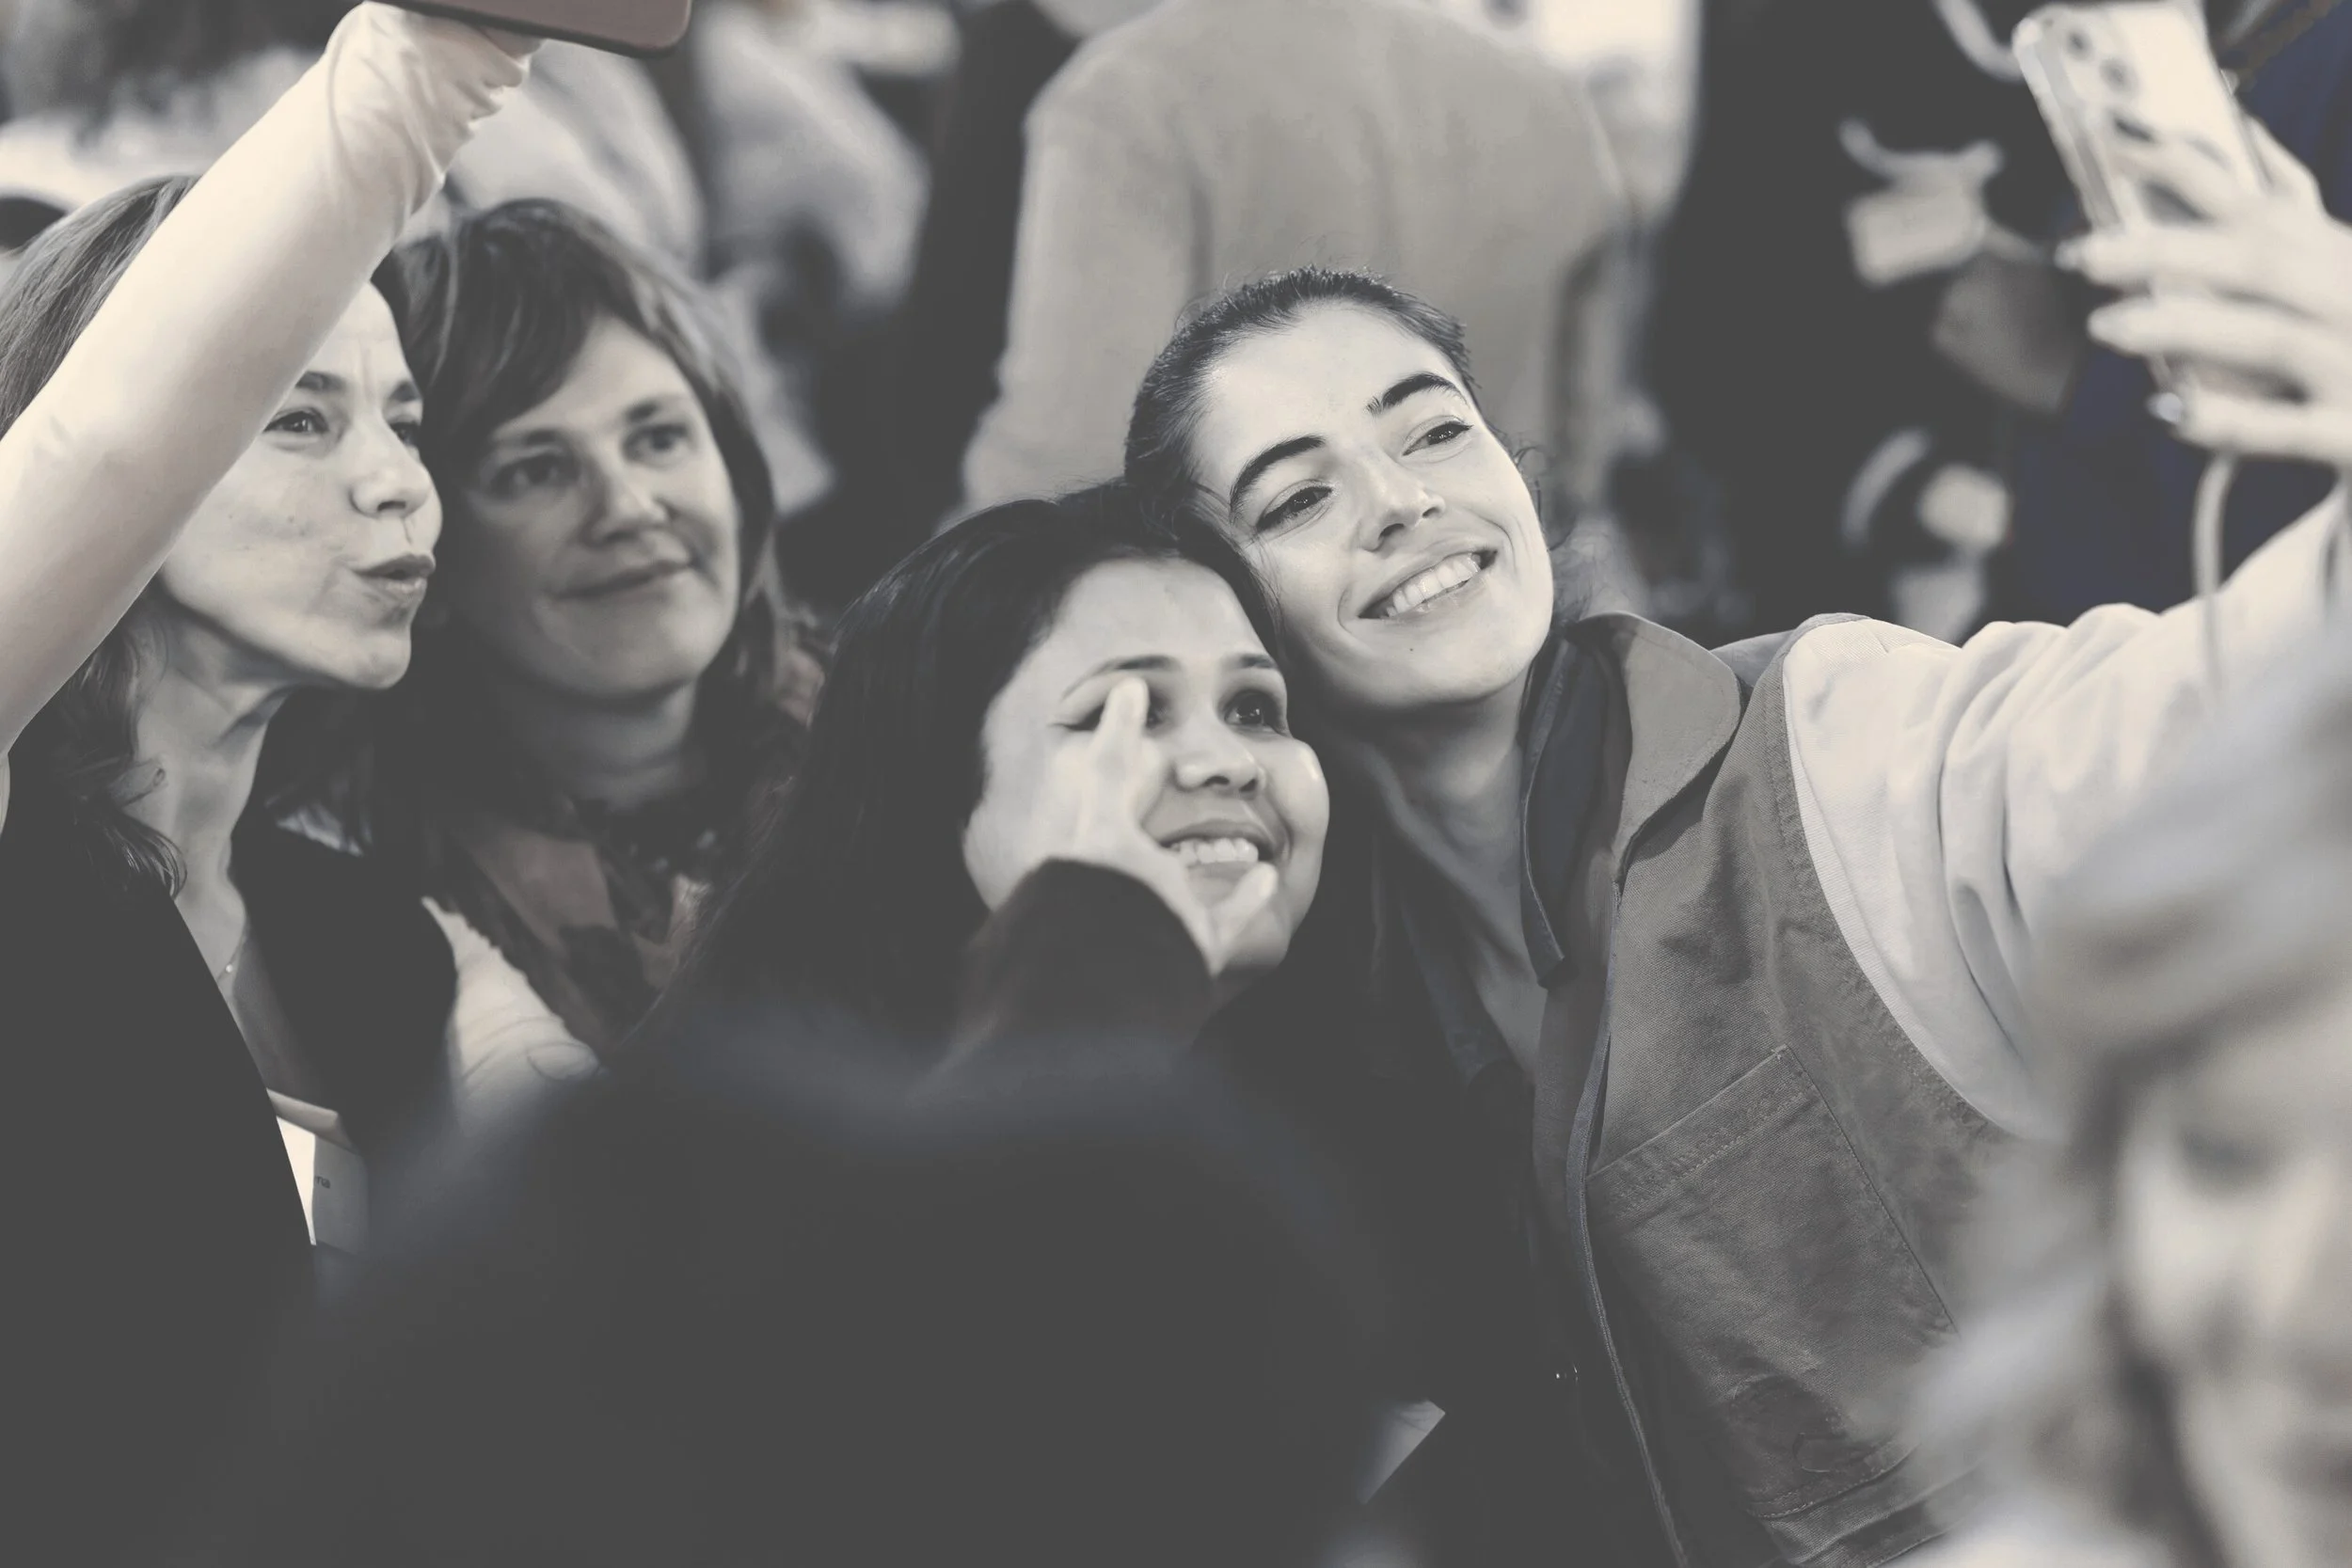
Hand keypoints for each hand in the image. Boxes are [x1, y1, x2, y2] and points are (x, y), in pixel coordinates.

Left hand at [1040, 678, 1279, 977]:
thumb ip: (1116, 741)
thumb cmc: (1105, 869)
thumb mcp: (1106, 790)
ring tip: (1246, 849)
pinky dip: (1248, 899)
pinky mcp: (1200, 942)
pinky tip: (1267, 877)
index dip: (1141, 804)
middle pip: (1160, 863)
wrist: (1119, 941)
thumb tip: (1128, 684)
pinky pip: (1227, 922)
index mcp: (1111, 858)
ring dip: (1219, 871)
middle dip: (1181, 842)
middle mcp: (1138, 889)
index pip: (1125, 828)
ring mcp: (1170, 917)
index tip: (1170, 777)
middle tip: (1208, 817)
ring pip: (1196, 894)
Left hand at [2065, 120, 2351, 470]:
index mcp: (2342, 261)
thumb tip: (2247, 139)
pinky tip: (2168, 412)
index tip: (2112, 144)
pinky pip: (2290, 430)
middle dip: (2168, 250)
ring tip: (2105, 326)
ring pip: (2271, 337)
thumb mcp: (2340, 270)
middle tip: (2082, 253)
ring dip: (2186, 327)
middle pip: (2260, 262)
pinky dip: (2229, 420)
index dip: (2187, 169)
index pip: (2261, 205)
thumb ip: (2296, 222)